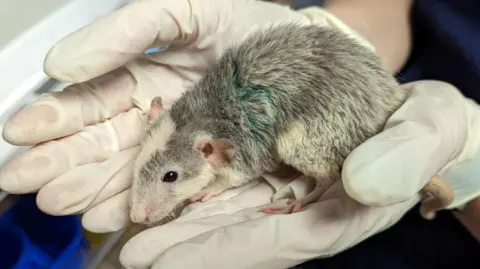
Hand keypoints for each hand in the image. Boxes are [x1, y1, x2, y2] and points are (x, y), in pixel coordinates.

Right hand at [0, 0, 321, 231]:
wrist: (308, 54)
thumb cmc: (252, 26)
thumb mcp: (187, 9)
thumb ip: (128, 28)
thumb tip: (63, 64)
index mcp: (147, 75)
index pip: (94, 99)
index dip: (58, 115)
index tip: (24, 131)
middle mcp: (160, 114)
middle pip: (105, 142)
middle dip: (63, 161)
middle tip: (24, 180)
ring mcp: (185, 145)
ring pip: (131, 170)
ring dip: (94, 188)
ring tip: (63, 202)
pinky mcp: (214, 169)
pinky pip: (174, 189)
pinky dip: (142, 202)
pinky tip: (114, 213)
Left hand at [119, 80, 479, 268]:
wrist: (418, 117)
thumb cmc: (427, 127)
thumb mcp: (430, 131)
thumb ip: (405, 155)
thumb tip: (360, 183)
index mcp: (343, 215)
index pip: (276, 243)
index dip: (223, 253)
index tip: (168, 260)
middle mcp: (311, 213)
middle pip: (243, 238)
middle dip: (190, 247)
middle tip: (136, 253)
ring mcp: (295, 196)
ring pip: (235, 217)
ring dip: (189, 226)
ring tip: (140, 231)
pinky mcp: (285, 174)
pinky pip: (242, 190)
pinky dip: (208, 197)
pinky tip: (176, 196)